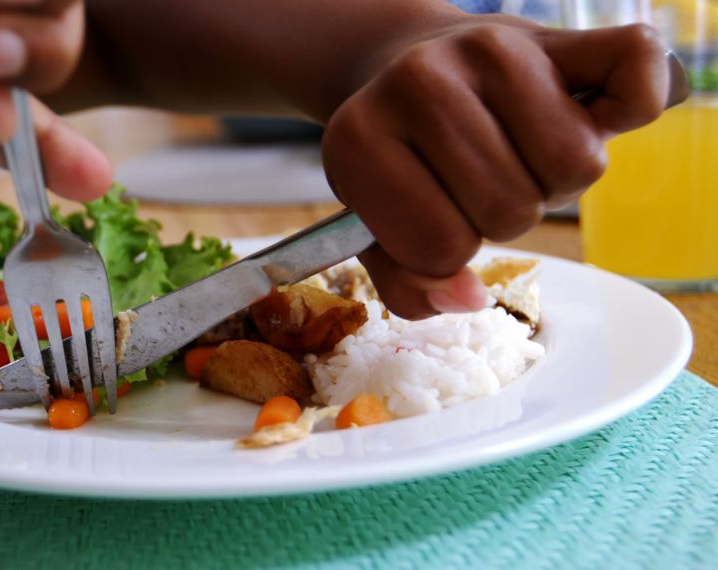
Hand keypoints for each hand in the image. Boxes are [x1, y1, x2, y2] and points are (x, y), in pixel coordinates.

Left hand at [320, 19, 670, 318]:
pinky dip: (630, 110)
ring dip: (554, 181)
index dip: (448, 252)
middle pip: (511, 209)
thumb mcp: (374, 225)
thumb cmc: (398, 158)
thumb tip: (468, 299)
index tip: (437, 211)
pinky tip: (591, 112)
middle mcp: (419, 82)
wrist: (404, 65)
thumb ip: (409, 283)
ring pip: (572, 165)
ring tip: (517, 151)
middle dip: (504, 215)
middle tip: (481, 178)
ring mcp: (491, 48)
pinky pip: (632, 81)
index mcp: (357, 139)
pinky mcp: (556, 35)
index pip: (438, 247)